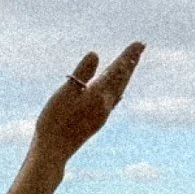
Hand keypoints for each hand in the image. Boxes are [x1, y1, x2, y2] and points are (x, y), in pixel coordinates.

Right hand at [33, 44, 144, 166]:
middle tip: (141, 48)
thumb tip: (95, 54)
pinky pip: (113, 100)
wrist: (53, 150)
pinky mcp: (97, 122)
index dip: (128, 56)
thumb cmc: (54, 121)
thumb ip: (81, 73)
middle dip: (131, 62)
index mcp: (98, 94)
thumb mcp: (65, 93)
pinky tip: (118, 93)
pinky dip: (118, 90)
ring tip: (131, 65)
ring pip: (119, 89)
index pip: (117, 70)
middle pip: (122, 79)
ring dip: (126, 75)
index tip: (139, 43)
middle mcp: (105, 104)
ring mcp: (102, 114)